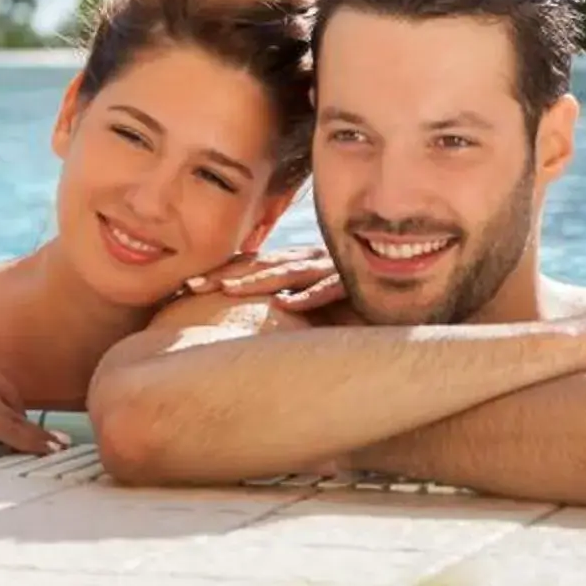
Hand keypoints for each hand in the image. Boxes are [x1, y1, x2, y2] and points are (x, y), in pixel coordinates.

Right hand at [0, 348, 59, 458]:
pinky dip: (30, 442)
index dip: (17, 410)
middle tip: (49, 446)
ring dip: (33, 436)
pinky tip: (46, 452)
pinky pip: (6, 429)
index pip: (0, 385)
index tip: (36, 429)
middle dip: (25, 424)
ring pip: (12, 415)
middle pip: (10, 399)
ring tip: (54, 450)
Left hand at [174, 246, 343, 314]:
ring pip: (288, 273)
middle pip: (260, 265)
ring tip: (227, 290)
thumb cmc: (351, 309)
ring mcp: (330, 270)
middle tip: (191, 285)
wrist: (398, 308)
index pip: (250, 267)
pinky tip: (289, 304)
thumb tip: (250, 323)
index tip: (186, 285)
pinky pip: (330, 288)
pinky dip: (309, 296)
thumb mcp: (310, 308)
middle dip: (225, 274)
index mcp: (295, 266)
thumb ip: (283, 308)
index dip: (220, 273)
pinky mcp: (354, 284)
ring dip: (257, 282)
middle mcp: (308, 263)